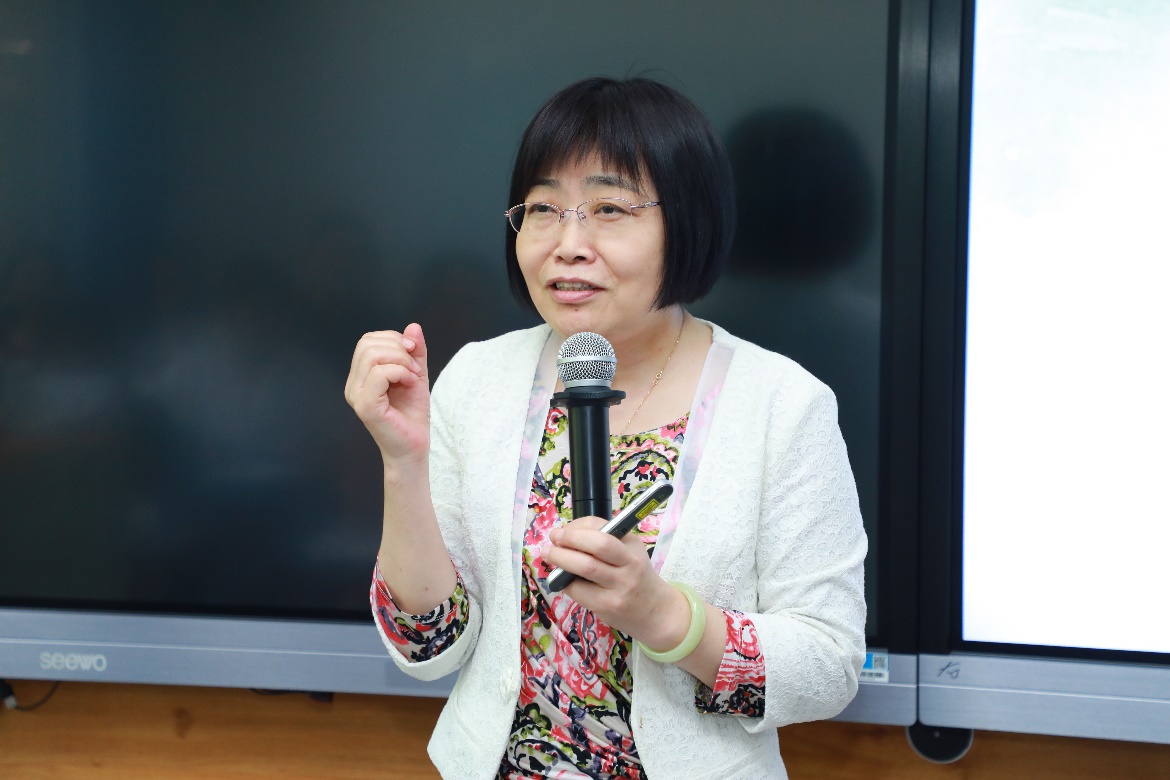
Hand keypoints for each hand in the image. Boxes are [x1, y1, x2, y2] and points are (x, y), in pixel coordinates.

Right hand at [344, 323, 430, 466]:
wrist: (414, 447)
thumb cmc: (412, 416)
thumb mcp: (416, 375)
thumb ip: (415, 352)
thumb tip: (413, 326)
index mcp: (360, 377)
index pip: (368, 341)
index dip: (394, 339)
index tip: (414, 354)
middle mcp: (353, 385)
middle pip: (368, 343)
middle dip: (399, 348)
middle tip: (415, 368)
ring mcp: (356, 395)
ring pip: (373, 355)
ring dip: (402, 360)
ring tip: (413, 376)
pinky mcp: (365, 405)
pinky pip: (380, 373)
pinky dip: (400, 372)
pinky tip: (410, 383)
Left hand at [543, 516, 690, 649]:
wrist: (656, 612)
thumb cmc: (637, 577)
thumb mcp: (630, 553)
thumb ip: (605, 541)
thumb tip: (567, 535)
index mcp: (632, 545)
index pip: (602, 527)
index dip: (578, 526)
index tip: (564, 529)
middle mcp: (630, 564)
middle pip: (597, 545)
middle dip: (569, 538)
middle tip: (553, 538)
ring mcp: (620, 587)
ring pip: (586, 567)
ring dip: (561, 558)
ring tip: (549, 554)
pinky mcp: (608, 606)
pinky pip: (580, 590)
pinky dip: (566, 582)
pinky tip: (563, 579)